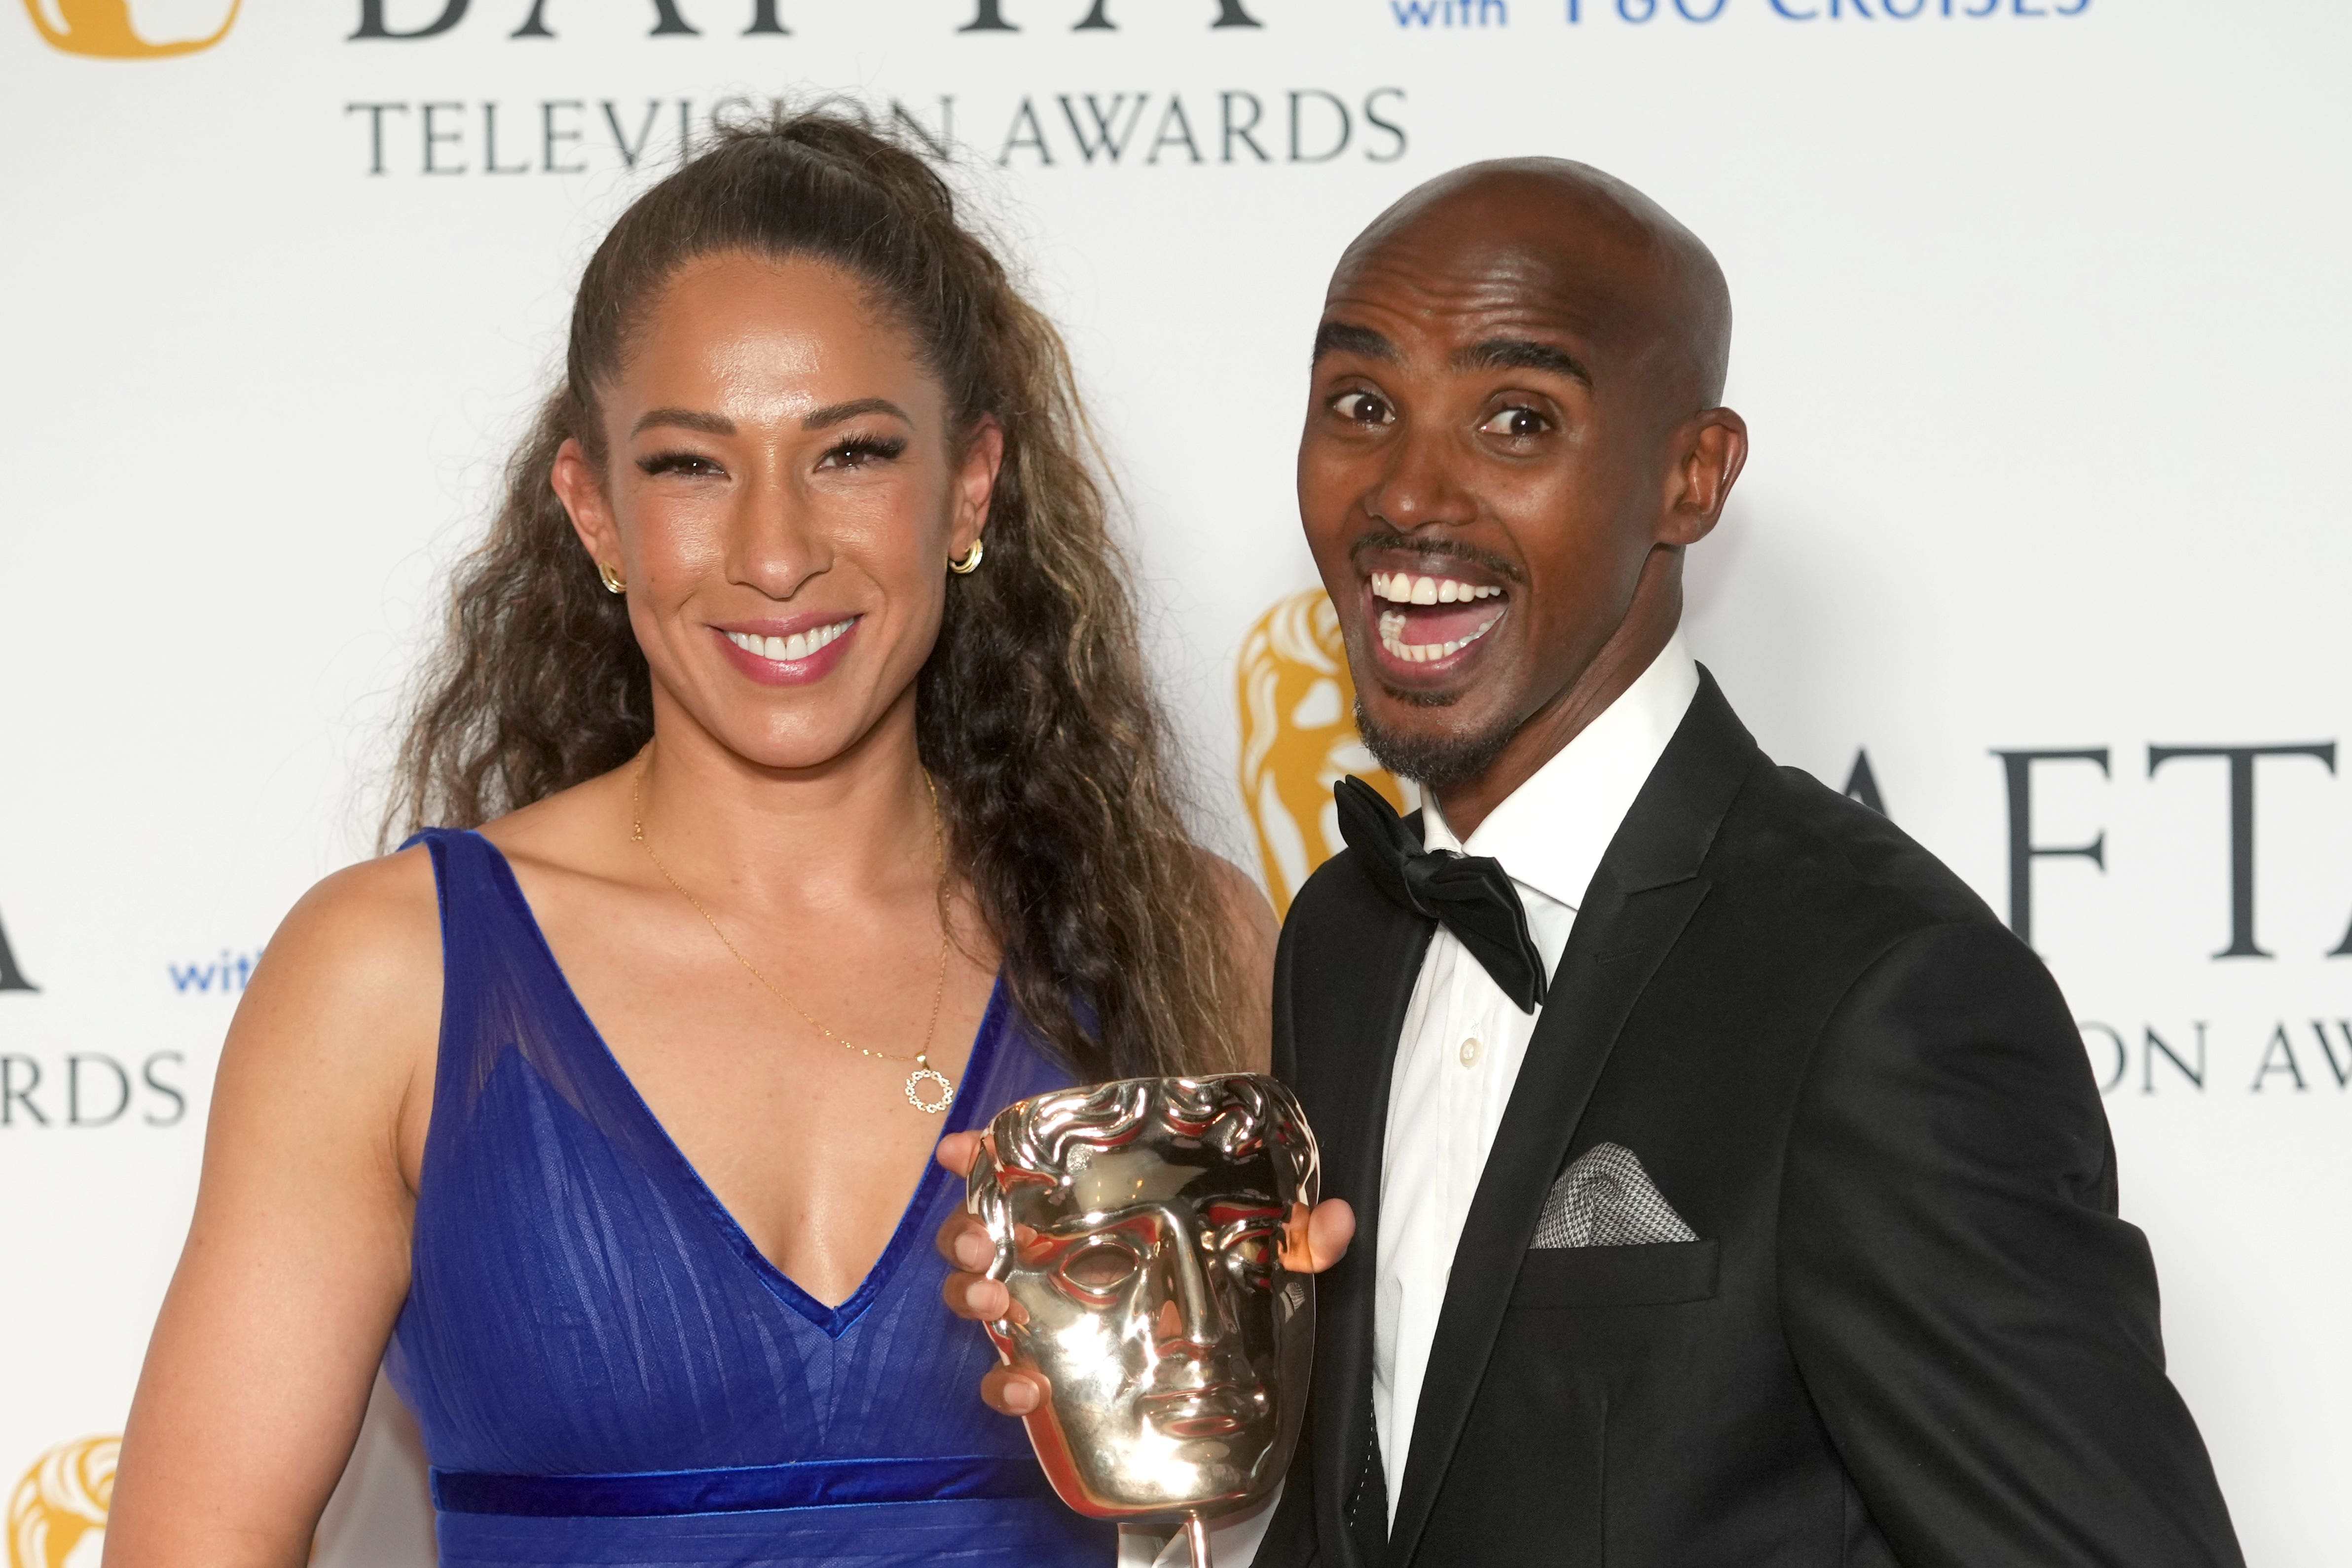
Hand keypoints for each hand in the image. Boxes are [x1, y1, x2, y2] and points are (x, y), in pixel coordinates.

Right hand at [933, 1130, 1357, 1418]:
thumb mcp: (1266, 1245)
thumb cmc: (1225, 1269)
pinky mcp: (1051, 1365)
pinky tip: (1025, 1388)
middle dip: (964, 1229)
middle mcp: (1053, 1246)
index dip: (981, 1151)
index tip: (960, 1148)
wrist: (1221, 1366)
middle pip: (982, 1226)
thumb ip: (1299, 1230)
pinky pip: (1006, 1375)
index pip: (1023, 1161)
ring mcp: (1044, 1306)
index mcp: (1092, 1198)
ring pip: (978, 1293)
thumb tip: (1337, 1218)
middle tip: (982, 1243)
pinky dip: (1002, 1384)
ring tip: (990, 1305)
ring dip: (968, 1295)